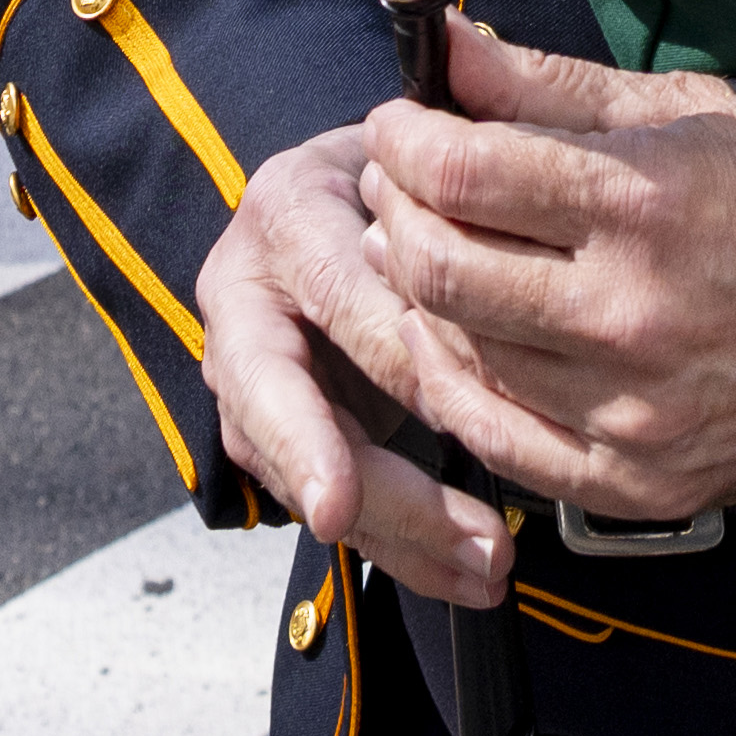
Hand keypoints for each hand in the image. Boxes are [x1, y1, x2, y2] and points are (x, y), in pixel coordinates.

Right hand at [198, 127, 506, 608]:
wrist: (351, 194)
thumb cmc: (413, 173)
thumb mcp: (432, 158)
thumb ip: (455, 187)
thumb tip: (483, 250)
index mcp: (288, 213)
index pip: (334, 293)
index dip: (393, 351)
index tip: (454, 408)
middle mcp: (248, 293)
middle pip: (277, 398)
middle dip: (349, 473)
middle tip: (429, 527)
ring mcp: (251, 371)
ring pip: (299, 468)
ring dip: (396, 530)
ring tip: (487, 565)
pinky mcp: (275, 432)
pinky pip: (331, 502)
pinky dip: (402, 548)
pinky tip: (467, 576)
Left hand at [357, 31, 735, 531]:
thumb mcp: (679, 114)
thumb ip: (546, 84)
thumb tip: (446, 44)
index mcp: (644, 204)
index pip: (461, 172)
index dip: (403, 139)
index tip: (402, 125)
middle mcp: (631, 314)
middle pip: (438, 266)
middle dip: (395, 210)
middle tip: (401, 185)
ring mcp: (631, 411)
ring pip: (455, 351)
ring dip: (417, 294)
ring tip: (431, 250)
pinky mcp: (635, 482)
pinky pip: (493, 438)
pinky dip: (453, 381)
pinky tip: (455, 336)